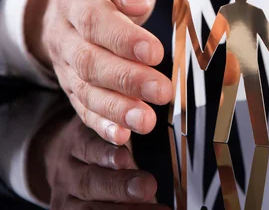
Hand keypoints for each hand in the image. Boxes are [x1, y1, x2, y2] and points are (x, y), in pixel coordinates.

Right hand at [26, 0, 171, 144]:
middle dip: (127, 79)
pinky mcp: (75, 85)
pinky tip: (123, 135)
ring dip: (117, 109)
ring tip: (145, 121)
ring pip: (86, 90)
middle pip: (91, 61)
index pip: (95, 20)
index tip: (154, 51)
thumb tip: (135, 1)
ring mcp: (68, 64)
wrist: (71, 1)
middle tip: (161, 91)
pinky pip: (84, 108)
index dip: (123, 38)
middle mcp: (67, 35)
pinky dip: (103, 124)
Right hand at [29, 113, 167, 209]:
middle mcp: (68, 171)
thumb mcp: (104, 128)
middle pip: (89, 181)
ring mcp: (65, 197)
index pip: (88, 146)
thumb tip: (152, 123)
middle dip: (119, 186)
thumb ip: (124, 129)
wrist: (57, 160)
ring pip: (87, 208)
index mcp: (77, 141)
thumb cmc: (95, 144)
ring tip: (154, 208)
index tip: (125, 158)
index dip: (106, 154)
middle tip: (148, 186)